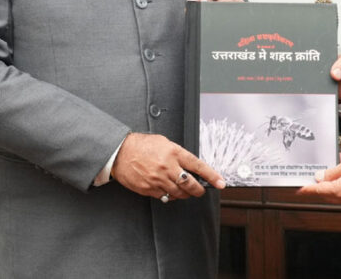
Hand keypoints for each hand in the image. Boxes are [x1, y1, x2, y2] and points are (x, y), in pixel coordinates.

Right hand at [111, 133, 225, 200]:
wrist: (119, 152)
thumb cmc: (142, 145)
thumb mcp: (164, 143)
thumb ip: (178, 154)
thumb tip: (191, 166)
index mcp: (174, 153)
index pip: (198, 166)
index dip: (212, 176)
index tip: (220, 183)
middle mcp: (167, 167)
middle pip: (190, 185)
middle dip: (199, 190)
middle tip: (201, 190)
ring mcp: (158, 180)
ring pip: (179, 194)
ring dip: (185, 194)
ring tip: (185, 190)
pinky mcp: (149, 189)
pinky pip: (165, 197)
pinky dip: (170, 196)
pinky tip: (169, 190)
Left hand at [297, 152, 340, 205]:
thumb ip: (330, 173)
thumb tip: (320, 177)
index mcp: (339, 191)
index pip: (318, 191)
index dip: (307, 190)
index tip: (298, 190)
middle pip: (325, 193)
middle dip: (318, 185)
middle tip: (311, 178)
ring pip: (334, 191)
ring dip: (330, 181)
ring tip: (329, 169)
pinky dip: (340, 181)